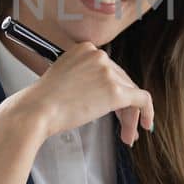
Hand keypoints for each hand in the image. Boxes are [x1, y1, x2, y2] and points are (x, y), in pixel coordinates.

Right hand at [17, 42, 154, 146]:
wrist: (36, 110)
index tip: (110, 106)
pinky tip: (146, 125)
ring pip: (131, 93)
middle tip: (122, 127)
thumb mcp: (63, 76)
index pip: (109, 69)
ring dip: (130, 116)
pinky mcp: (116, 91)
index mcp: (85, 49)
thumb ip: (84, 77)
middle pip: (122, 81)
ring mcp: (108, 72)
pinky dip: (148, 112)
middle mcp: (99, 55)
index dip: (112, 89)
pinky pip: (143, 99)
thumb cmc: (42, 100)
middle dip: (123, 107)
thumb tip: (102, 93)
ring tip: (126, 135)